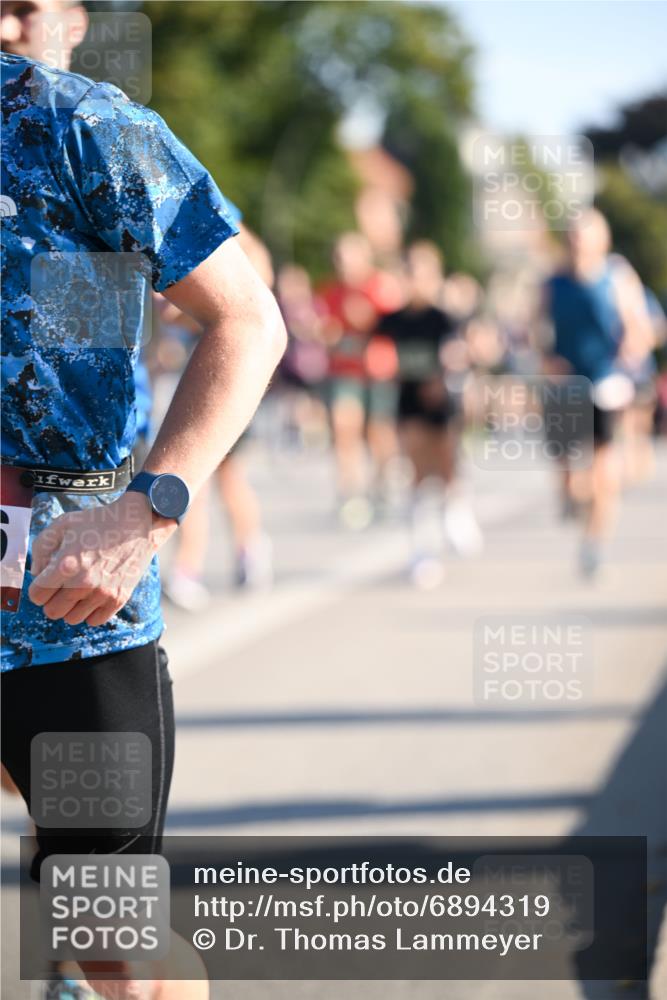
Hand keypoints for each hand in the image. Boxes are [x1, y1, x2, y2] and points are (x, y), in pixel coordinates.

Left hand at [28, 491, 175, 626]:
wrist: (137, 524)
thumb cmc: (97, 522)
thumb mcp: (62, 524)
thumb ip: (41, 549)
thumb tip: (37, 574)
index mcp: (66, 564)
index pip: (37, 595)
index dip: (38, 588)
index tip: (47, 580)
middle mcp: (83, 583)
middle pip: (52, 611)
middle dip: (52, 600)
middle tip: (62, 586)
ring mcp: (102, 593)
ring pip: (72, 619)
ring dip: (71, 606)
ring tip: (79, 589)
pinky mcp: (118, 599)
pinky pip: (94, 621)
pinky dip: (90, 611)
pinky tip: (93, 595)